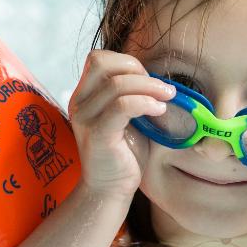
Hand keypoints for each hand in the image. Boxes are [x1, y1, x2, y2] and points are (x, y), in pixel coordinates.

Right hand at [67, 50, 175, 198]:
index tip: (149, 81)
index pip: (98, 58)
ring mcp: (85, 118)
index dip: (127, 62)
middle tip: (160, 89)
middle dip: (137, 70)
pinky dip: (145, 103)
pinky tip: (159, 111)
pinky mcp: (97, 134)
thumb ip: (136, 95)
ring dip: (149, 87)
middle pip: (102, 62)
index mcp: (85, 94)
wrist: (111, 189)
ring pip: (116, 84)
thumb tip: (164, 79)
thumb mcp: (130, 116)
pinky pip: (121, 106)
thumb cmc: (125, 153)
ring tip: (167, 98)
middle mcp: (79, 102)